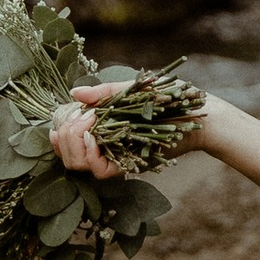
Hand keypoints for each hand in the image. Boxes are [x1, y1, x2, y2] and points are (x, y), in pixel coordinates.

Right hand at [51, 84, 229, 177]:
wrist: (198, 113)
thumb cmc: (170, 97)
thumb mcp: (132, 89)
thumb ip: (103, 93)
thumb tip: (74, 94)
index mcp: (103, 124)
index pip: (68, 135)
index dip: (61, 129)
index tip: (71, 114)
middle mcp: (106, 143)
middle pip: (68, 153)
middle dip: (66, 136)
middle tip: (82, 120)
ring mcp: (116, 155)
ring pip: (79, 164)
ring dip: (75, 145)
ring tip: (88, 127)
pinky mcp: (128, 165)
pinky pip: (100, 171)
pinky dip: (91, 156)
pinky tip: (93, 138)